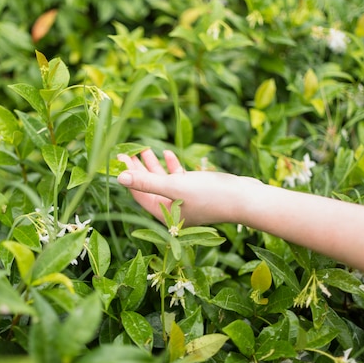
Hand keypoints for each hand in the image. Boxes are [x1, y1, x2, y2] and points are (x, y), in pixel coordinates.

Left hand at [117, 149, 259, 225]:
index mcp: (164, 214)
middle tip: (124, 152)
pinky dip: (172, 167)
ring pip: (163, 181)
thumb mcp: (175, 186)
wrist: (245, 199)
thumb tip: (119, 178)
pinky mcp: (197, 192)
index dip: (127, 175)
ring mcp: (185, 201)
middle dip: (137, 169)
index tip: (118, 158)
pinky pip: (178, 179)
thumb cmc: (211, 195)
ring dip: (153, 165)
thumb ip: (146, 182)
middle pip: (148, 187)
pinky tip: (167, 153)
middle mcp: (173, 210)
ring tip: (144, 148)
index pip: (138, 194)